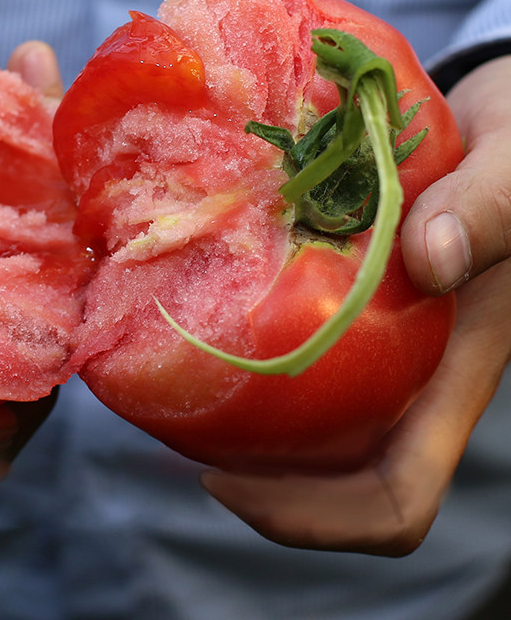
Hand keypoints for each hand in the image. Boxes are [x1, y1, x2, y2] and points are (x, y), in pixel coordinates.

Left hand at [202, 55, 510, 554]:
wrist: (501, 128)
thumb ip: (491, 205)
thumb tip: (432, 261)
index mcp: (456, 368)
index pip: (397, 495)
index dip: (316, 518)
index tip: (222, 480)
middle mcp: (412, 373)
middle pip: (333, 480)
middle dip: (252, 478)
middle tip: (171, 430)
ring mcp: (382, 345)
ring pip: (309, 424)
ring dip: (239, 423)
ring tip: (168, 381)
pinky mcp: (354, 306)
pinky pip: (299, 355)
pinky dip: (247, 355)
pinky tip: (201, 311)